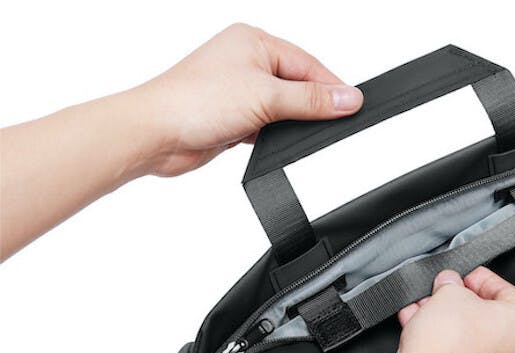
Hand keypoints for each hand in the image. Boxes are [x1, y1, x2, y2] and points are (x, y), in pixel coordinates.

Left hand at [130, 23, 362, 176]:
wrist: (154, 134)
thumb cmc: (193, 101)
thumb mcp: (265, 98)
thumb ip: (311, 100)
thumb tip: (348, 98)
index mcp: (254, 41)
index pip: (308, 64)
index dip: (332, 87)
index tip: (353, 107)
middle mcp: (246, 61)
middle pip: (298, 85)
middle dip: (311, 106)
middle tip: (332, 124)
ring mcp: (239, 89)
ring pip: (283, 107)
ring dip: (288, 122)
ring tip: (288, 133)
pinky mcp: (232, 116)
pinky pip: (267, 125)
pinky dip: (272, 135)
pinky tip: (267, 142)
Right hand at [379, 267, 514, 352]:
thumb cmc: (450, 343)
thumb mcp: (451, 292)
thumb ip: (453, 283)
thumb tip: (449, 283)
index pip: (509, 293)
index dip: (480, 279)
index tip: (462, 275)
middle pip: (489, 319)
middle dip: (459, 302)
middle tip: (442, 290)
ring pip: (471, 341)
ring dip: (445, 321)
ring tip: (423, 307)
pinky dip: (441, 343)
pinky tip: (417, 326)